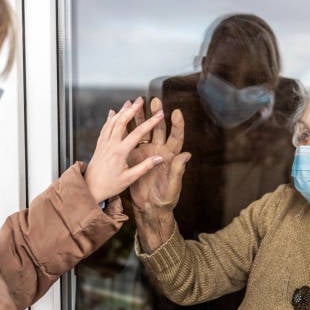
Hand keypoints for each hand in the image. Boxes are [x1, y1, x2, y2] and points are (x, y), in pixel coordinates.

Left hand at [84, 97, 165, 202]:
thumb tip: (160, 158)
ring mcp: (103, 144)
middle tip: (140, 100)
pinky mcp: (99, 145)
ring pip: (112, 122)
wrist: (89, 189)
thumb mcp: (129, 179)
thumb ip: (145, 167)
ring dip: (121, 111)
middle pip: (122, 121)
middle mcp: (110, 145)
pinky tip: (113, 113)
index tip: (159, 115)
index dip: (150, 122)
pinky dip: (110, 118)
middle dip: (132, 109)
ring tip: (129, 102)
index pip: (138, 133)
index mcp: (119, 152)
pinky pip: (105, 128)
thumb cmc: (109, 186)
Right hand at [128, 98, 190, 251]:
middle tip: (154, 100)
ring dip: (140, 118)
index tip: (176, 113)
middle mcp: (160, 151)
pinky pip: (131, 140)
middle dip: (157, 114)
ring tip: (136, 103)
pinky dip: (128, 129)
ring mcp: (147, 152)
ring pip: (144, 131)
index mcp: (171, 157)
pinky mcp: (135, 157)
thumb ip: (178, 171)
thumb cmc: (165, 200)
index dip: (177, 125)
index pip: (176, 137)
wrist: (150, 208)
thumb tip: (187, 154)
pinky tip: (123, 119)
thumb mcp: (173, 187)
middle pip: (159, 129)